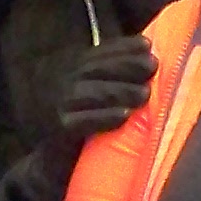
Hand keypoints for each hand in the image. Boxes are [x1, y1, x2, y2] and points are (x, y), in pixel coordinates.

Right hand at [54, 28, 158, 143]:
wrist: (48, 155)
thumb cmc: (81, 118)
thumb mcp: (94, 89)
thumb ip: (114, 73)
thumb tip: (150, 56)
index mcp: (73, 68)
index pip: (99, 53)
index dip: (122, 47)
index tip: (146, 45)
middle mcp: (63, 81)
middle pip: (95, 69)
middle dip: (126, 65)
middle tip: (152, 67)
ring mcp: (59, 104)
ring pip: (91, 93)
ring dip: (120, 91)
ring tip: (145, 94)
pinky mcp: (59, 128)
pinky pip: (83, 121)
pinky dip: (104, 117)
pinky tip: (124, 115)